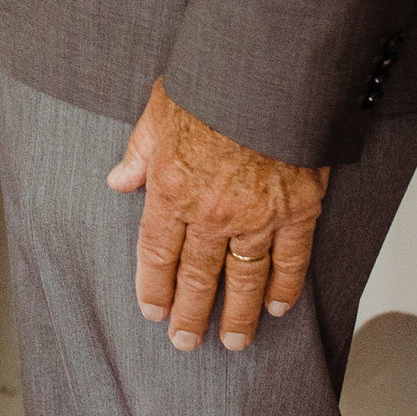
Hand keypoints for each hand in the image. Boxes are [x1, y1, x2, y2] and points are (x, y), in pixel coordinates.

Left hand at [108, 78, 327, 352]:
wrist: (268, 73)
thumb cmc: (213, 84)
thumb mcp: (158, 110)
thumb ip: (139, 151)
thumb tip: (119, 180)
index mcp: (172, 188)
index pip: (157, 252)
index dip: (153, 286)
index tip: (152, 311)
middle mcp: (211, 212)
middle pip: (197, 276)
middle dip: (189, 313)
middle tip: (185, 342)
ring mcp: (256, 216)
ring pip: (243, 279)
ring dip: (237, 315)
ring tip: (233, 342)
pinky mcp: (297, 211)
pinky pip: (291, 261)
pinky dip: (285, 288)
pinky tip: (277, 309)